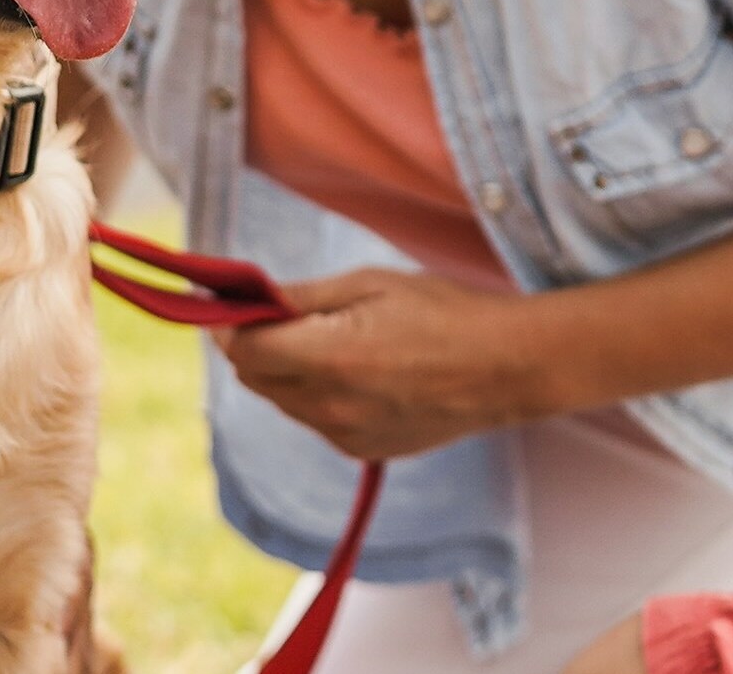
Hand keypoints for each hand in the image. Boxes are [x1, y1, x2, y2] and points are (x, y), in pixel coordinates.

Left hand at [214, 267, 553, 460]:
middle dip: (253, 345)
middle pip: (256, 378)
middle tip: (274, 313)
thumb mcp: (370, 283)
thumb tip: (245, 300)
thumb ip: (301, 297)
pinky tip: (356, 369)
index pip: (243, 351)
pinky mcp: (363, 450)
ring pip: (284, 401)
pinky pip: (316, 419)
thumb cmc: (444, 312)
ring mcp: (345, 434)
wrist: (506, 367)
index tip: (228, 303)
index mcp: (328, 358)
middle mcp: (329, 407)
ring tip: (325, 338)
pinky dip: (316, 394)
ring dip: (285, 371)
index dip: (226, 324)